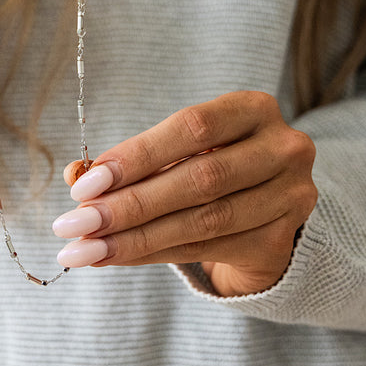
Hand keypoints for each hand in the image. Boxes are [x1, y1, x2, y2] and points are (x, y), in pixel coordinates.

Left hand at [53, 91, 316, 295]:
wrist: (268, 208)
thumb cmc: (211, 163)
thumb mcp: (179, 148)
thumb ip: (132, 159)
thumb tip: (77, 174)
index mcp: (254, 109)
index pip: (192, 127)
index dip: (137, 156)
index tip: (85, 186)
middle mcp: (283, 149)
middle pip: (199, 180)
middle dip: (129, 204)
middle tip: (75, 224)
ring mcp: (290, 197)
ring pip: (202, 221)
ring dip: (134, 238)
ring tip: (85, 249)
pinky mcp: (281, 241)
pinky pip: (207, 250)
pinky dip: (153, 254)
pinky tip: (114, 257)